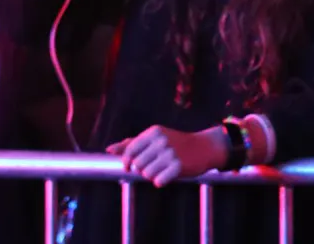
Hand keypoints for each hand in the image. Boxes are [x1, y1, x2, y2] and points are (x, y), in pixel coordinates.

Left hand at [107, 125, 225, 188]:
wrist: (205, 147)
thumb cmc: (176, 143)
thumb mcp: (154, 139)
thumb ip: (131, 144)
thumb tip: (109, 149)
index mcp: (154, 132)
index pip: (130, 151)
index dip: (126, 162)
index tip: (128, 167)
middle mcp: (162, 141)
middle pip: (137, 165)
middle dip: (143, 168)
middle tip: (155, 164)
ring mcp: (170, 154)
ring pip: (146, 174)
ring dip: (152, 175)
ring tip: (163, 168)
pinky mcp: (178, 166)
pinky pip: (158, 182)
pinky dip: (162, 181)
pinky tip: (170, 174)